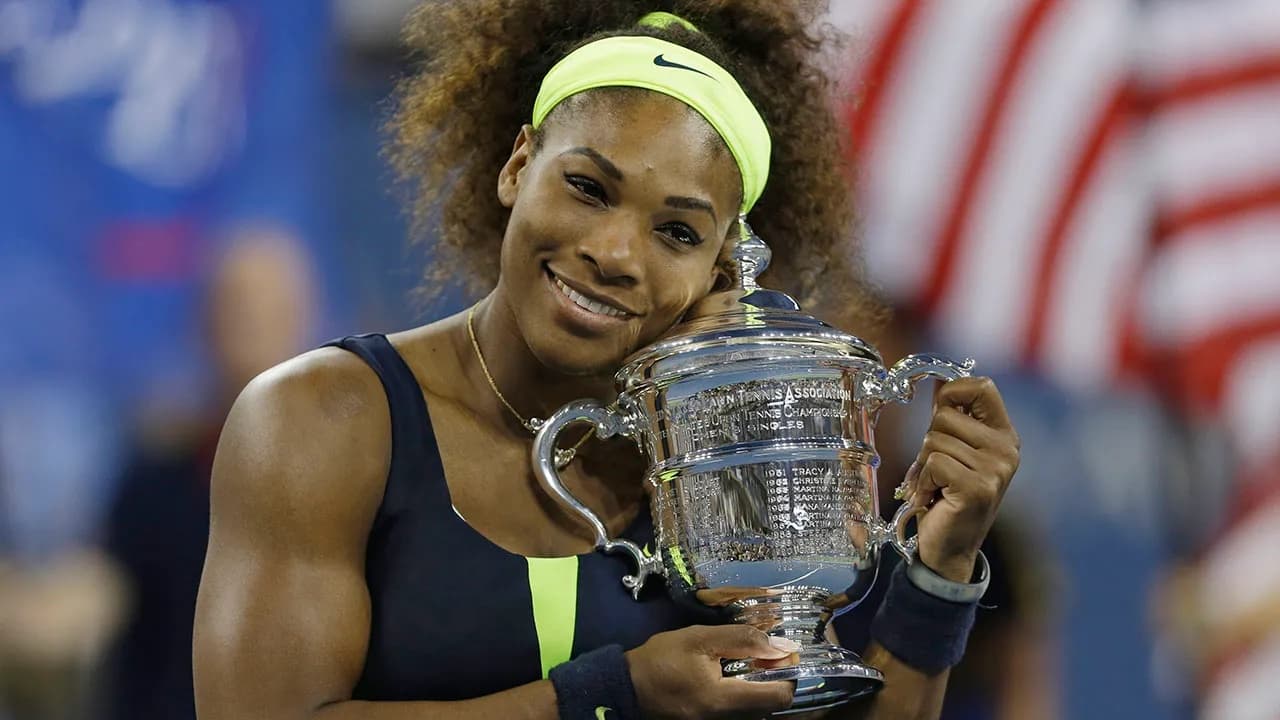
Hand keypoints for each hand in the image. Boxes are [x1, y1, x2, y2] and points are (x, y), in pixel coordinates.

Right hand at [626, 625, 798, 719]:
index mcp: (723, 701)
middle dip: (775, 679)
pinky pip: (740, 713)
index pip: (779, 697)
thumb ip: (741, 639)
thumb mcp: (699, 638)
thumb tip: (777, 644)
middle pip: (771, 706)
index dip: (788, 673)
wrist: (626, 687)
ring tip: (748, 663)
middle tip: (765, 654)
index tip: (781, 653)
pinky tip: (732, 677)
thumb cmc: (660, 660)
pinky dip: (745, 695)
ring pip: (756, 710)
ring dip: (761, 687)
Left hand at [903, 377, 1019, 581]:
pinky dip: (923, 480)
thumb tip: (938, 381)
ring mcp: (995, 469)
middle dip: (928, 441)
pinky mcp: (978, 487)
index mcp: (1003, 435)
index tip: (940, 412)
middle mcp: (1006, 449)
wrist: (950, 548)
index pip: (982, 386)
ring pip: (934, 439)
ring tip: (935, 485)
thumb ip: (951, 418)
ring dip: (923, 465)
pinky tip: (933, 497)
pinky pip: (934, 461)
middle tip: (936, 470)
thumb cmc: (946, 496)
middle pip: (944, 415)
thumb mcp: (953, 451)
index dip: (952, 391)